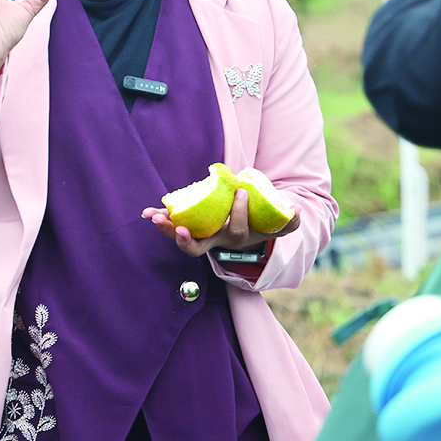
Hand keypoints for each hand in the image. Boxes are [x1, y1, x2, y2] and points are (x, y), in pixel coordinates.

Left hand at [140, 190, 302, 258]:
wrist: (247, 227)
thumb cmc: (262, 222)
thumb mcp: (281, 224)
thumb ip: (291, 220)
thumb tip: (294, 211)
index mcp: (234, 239)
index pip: (235, 231)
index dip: (238, 214)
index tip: (242, 193)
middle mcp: (214, 241)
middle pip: (198, 247)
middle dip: (187, 240)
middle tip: (181, 229)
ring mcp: (199, 234)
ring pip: (181, 237)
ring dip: (167, 228)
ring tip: (154, 217)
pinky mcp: (188, 224)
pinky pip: (172, 223)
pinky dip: (159, 218)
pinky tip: (146, 212)